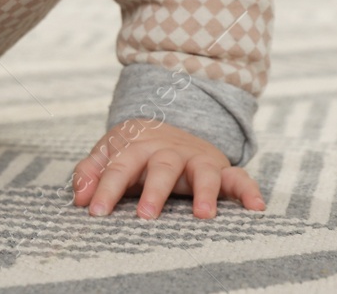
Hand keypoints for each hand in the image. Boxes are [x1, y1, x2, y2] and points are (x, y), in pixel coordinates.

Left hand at [72, 118, 266, 218]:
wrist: (165, 121)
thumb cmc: (133, 148)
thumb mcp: (108, 152)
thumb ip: (90, 172)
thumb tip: (79, 197)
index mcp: (136, 147)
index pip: (119, 167)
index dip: (106, 188)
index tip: (96, 211)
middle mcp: (168, 152)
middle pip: (162, 168)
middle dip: (154, 191)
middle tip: (144, 215)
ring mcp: (196, 158)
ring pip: (203, 171)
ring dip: (204, 192)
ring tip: (203, 215)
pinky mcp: (220, 167)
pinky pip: (239, 177)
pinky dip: (249, 190)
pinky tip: (257, 208)